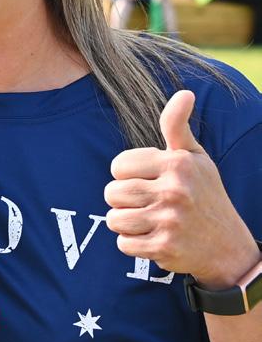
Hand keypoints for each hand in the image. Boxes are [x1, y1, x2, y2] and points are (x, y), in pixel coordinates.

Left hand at [105, 90, 258, 287]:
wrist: (229, 248)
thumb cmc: (204, 194)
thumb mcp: (194, 157)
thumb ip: (177, 125)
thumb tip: (184, 93)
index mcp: (177, 164)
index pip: (117, 166)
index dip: (127, 174)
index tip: (148, 180)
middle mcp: (174, 191)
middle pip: (112, 193)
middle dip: (122, 199)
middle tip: (146, 203)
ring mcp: (170, 222)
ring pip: (113, 219)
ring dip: (125, 222)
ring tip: (147, 220)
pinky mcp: (165, 249)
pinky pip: (123, 244)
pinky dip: (132, 244)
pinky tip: (152, 238)